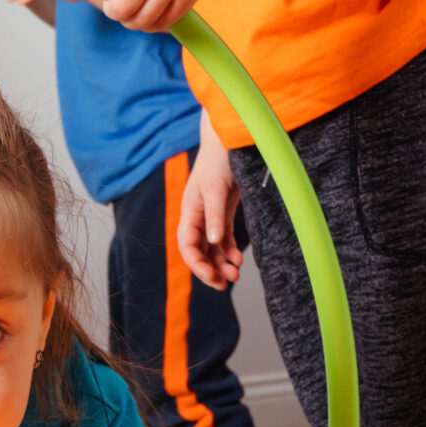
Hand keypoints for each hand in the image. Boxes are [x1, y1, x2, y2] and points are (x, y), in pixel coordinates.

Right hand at [176, 138, 243, 287]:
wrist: (228, 141)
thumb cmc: (217, 161)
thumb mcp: (216, 189)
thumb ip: (215, 216)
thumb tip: (213, 241)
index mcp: (189, 212)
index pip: (187, 246)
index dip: (196, 264)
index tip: (211, 277)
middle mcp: (197, 217)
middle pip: (198, 251)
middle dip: (209, 270)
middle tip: (223, 285)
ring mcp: (210, 216)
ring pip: (211, 247)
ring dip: (221, 263)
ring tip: (235, 276)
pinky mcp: (223, 212)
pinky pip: (223, 238)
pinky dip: (229, 250)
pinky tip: (238, 259)